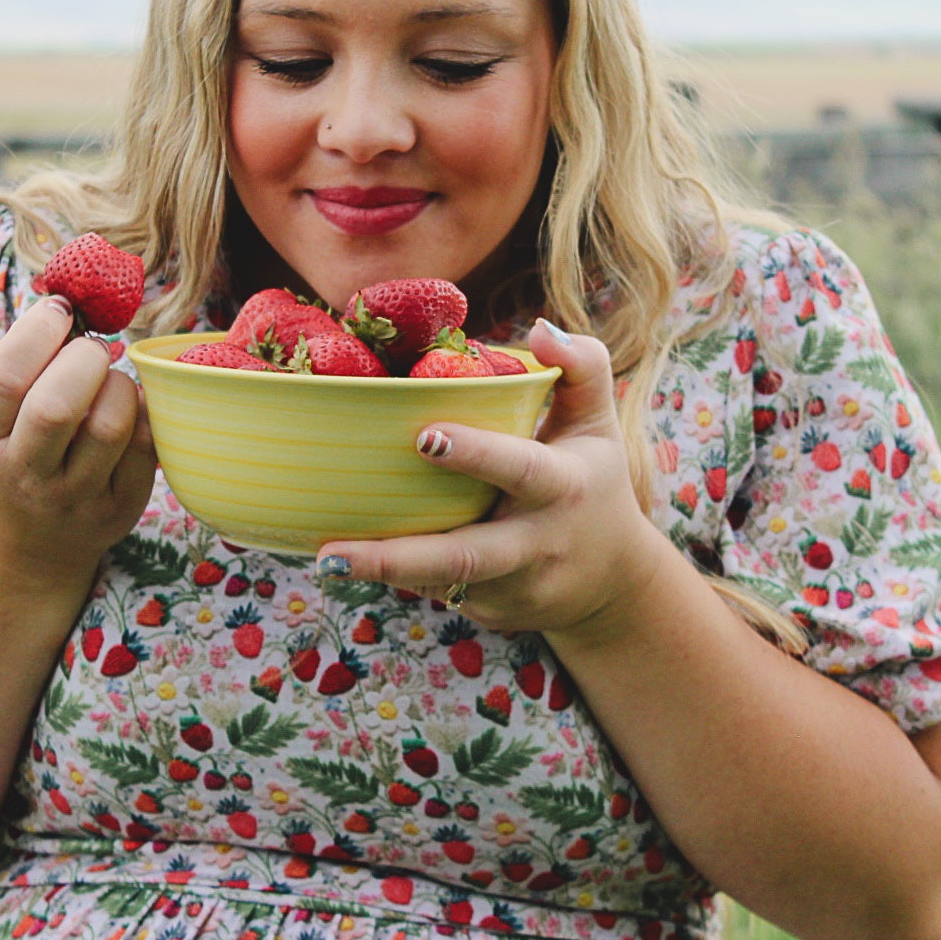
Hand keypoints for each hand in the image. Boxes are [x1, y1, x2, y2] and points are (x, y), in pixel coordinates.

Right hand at [0, 296, 158, 585]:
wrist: (27, 547)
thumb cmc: (12, 454)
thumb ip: (18, 368)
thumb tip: (70, 299)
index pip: (4, 376)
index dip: (38, 330)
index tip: (60, 311)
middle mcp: (23, 472)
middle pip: (57, 405)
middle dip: (84, 358)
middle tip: (91, 351)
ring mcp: (72, 497)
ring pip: (110, 424)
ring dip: (120, 385)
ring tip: (110, 383)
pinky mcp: (117, 508)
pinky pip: (146, 447)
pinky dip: (146, 413)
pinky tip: (131, 410)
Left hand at [317, 319, 666, 636]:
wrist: (616, 584)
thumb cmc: (594, 481)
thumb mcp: (599, 422)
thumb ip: (582, 366)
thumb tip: (539, 327)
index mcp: (563, 486)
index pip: (521, 469)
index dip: (477, 455)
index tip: (423, 437)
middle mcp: (536, 543)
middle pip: (467, 556)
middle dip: (400, 557)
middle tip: (334, 550)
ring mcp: (511, 587)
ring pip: (441, 581)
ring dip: (382, 573)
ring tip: (325, 560)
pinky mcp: (489, 611)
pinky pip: (437, 589)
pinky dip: (398, 575)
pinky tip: (357, 560)